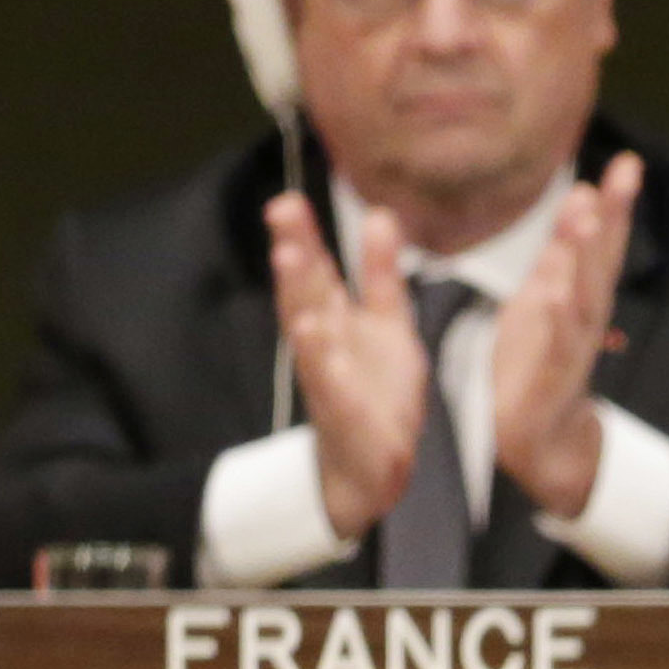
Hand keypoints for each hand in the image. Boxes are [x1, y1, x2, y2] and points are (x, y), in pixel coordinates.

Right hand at [267, 191, 434, 537]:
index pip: (317, 270)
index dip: (304, 236)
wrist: (368, 468)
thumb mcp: (386, 324)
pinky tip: (313, 334)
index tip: (287, 200)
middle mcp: (325, 345)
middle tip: (282, 213)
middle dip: (296, 253)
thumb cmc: (373, 393)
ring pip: (310, 336)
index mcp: (335, 319)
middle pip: (306, 292)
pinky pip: (333, 387)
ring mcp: (330, 380)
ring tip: (289, 261)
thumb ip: (380, 274)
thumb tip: (380, 214)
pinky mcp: (345, 416)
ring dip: (300, 299)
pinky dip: (325, 363)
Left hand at [485, 150, 642, 517]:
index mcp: (579, 295)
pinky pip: (554, 346)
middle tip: (626, 173)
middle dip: (614, 218)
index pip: (602, 243)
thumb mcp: (545, 295)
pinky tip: (557, 291)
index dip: (615, 205)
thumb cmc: (536, 362)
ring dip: (585, 259)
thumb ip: (562, 252)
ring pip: (582, 298)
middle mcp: (584, 317)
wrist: (537, 437)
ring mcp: (570, 348)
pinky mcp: (549, 378)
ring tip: (588, 217)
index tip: (627, 163)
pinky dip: (558, 320)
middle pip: (602, 262)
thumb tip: (583, 198)